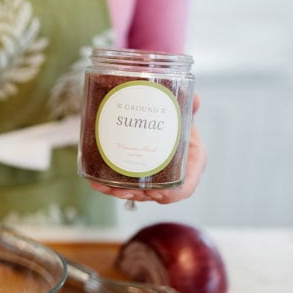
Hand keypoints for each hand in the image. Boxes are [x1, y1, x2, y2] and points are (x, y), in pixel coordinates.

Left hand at [89, 94, 206, 203]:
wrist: (162, 114)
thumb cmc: (175, 118)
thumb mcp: (182, 113)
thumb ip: (187, 106)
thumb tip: (195, 97)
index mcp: (190, 162)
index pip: (184, 188)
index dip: (170, 195)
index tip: (155, 192)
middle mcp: (171, 174)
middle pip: (155, 194)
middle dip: (138, 195)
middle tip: (122, 189)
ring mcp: (152, 177)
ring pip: (137, 193)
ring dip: (121, 193)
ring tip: (108, 187)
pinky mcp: (135, 175)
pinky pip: (122, 186)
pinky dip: (109, 187)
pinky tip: (98, 184)